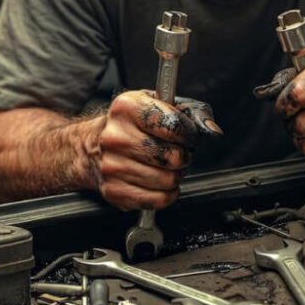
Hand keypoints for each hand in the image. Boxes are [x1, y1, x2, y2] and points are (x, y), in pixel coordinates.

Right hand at [92, 91, 220, 210]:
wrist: (92, 146)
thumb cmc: (132, 124)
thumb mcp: (160, 104)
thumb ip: (192, 112)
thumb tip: (212, 130)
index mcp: (127, 107)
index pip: (173, 125)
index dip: (188, 133)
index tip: (187, 135)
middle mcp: (115, 136)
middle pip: (172, 157)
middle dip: (183, 156)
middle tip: (176, 152)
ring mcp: (112, 165)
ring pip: (167, 180)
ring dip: (175, 175)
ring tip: (165, 166)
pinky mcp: (113, 190)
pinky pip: (157, 200)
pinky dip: (167, 194)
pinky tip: (159, 182)